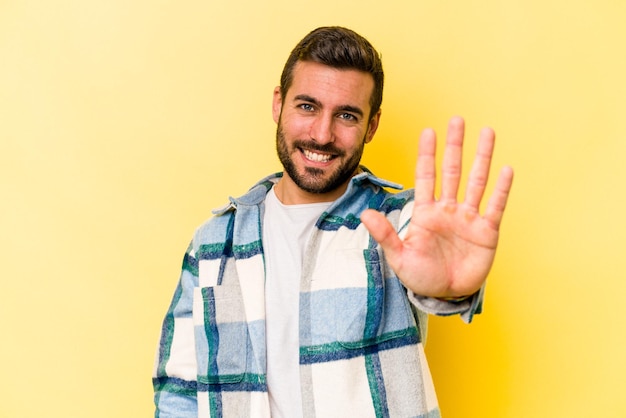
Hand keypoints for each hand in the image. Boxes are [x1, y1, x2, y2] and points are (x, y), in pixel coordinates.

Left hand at [360, 116, 513, 297]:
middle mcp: (448, 209)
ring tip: (487, 132)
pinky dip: (501, 188)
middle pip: (452, 171)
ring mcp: (468, 218)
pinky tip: (506, 169)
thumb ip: (385, 234)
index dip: (427, 154)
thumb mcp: (399, 256)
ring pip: (476, 181)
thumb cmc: (421, 276)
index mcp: (426, 212)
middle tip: (456, 120)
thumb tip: (365, 214)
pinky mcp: (487, 231)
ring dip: (482, 157)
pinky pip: (495, 205)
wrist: (446, 295)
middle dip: (454, 146)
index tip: (428, 131)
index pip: (426, 176)